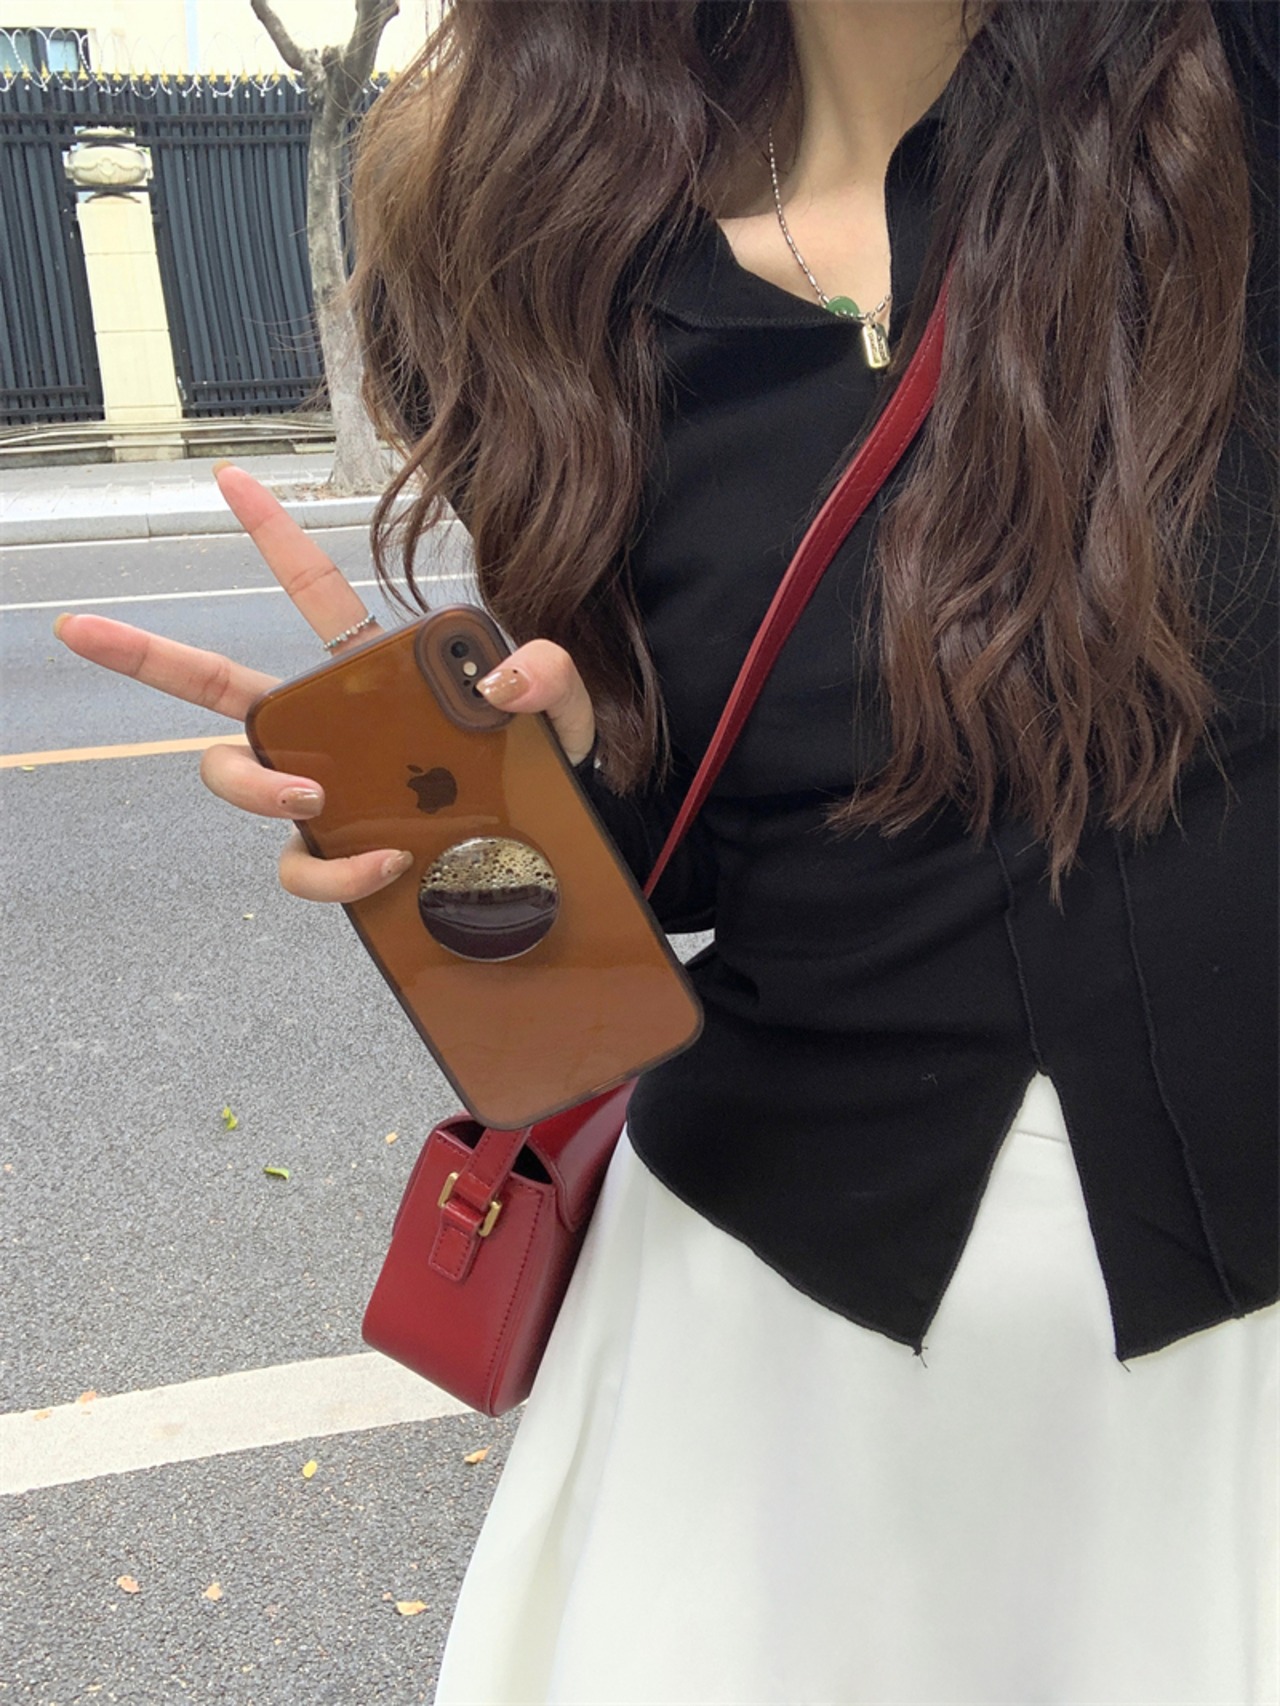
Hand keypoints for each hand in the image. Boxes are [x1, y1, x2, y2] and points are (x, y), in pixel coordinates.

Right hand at [54, 464, 596, 903]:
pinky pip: (302, 865)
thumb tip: (504, 675)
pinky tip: (386, 863)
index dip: (270, 534)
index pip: (311, 592)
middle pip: (220, 687)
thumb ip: (548, 674)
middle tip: (84, 628)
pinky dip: (335, 869)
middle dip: (146, 656)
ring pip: (237, 776)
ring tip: (311, 793)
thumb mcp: (565, 709)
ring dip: (254, 783)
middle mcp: (331, 728)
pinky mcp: (340, 855)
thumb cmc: (551, 766)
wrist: (562, 851)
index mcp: (374, 672)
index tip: (228, 477)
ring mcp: (327, 792)